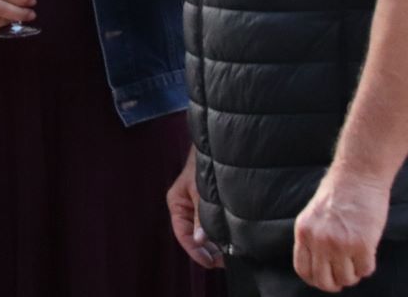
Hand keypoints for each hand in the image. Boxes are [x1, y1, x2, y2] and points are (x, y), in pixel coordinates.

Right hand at [166, 149, 223, 269]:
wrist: (217, 145)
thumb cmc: (204, 163)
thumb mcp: (202, 193)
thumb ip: (201, 217)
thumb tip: (200, 240)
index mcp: (177, 204)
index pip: (183, 234)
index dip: (195, 251)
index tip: (210, 263)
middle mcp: (186, 207)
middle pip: (194, 236)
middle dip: (208, 249)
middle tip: (224, 261)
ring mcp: (198, 205)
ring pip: (204, 231)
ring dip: (215, 242)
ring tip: (229, 253)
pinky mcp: (211, 203)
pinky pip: (213, 223)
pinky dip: (220, 232)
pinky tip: (231, 239)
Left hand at [292, 169, 390, 291]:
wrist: (358, 174)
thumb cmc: (340, 191)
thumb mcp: (314, 214)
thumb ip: (314, 237)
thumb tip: (320, 264)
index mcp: (304, 232)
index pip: (303, 270)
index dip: (316, 279)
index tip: (326, 278)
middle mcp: (319, 240)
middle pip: (324, 281)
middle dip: (336, 283)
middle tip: (345, 275)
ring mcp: (340, 243)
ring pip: (347, 278)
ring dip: (354, 273)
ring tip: (357, 258)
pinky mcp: (362, 244)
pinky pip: (366, 270)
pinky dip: (368, 265)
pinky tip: (368, 251)